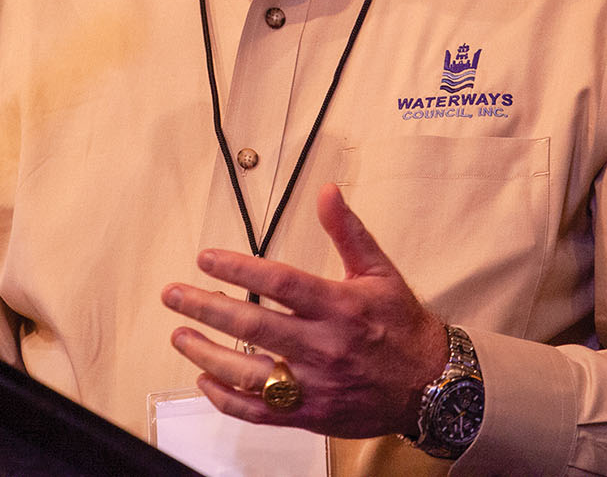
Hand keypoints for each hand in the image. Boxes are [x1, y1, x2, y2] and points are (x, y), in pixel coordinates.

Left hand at [161, 183, 447, 438]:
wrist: (433, 387)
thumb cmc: (402, 325)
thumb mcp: (380, 271)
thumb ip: (348, 231)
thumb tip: (327, 191)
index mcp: (339, 306)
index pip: (279, 282)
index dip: (238, 267)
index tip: (205, 258)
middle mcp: (325, 346)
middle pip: (253, 325)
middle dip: (206, 307)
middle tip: (173, 294)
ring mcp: (316, 385)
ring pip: (249, 372)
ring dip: (208, 354)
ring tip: (180, 335)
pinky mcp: (311, 416)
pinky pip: (259, 413)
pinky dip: (227, 399)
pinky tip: (205, 380)